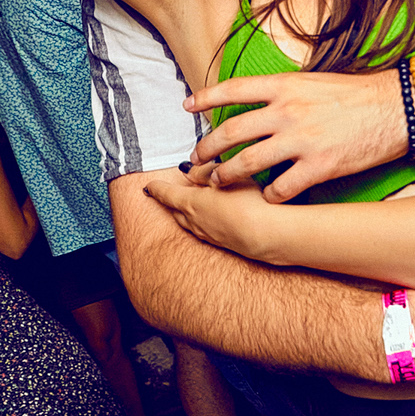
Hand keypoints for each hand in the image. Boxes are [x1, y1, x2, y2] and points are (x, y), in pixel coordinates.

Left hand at [145, 167, 285, 259]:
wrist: (266, 235)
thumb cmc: (245, 202)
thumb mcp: (224, 178)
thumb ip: (204, 171)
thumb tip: (189, 170)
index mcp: (190, 203)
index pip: (167, 194)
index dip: (157, 188)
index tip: (148, 186)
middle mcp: (194, 222)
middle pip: (175, 211)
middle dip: (169, 202)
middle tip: (165, 196)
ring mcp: (208, 236)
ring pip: (189, 223)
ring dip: (184, 214)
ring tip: (186, 208)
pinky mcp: (223, 244)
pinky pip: (204, 231)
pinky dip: (200, 224)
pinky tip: (211, 222)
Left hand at [184, 70, 403, 203]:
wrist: (397, 108)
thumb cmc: (358, 94)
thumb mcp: (314, 81)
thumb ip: (283, 92)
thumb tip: (257, 103)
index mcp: (285, 86)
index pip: (233, 90)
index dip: (205, 98)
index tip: (187, 107)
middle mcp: (287, 111)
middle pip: (230, 133)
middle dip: (206, 150)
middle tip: (196, 162)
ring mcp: (301, 140)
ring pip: (246, 163)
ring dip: (227, 176)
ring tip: (219, 184)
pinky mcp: (318, 166)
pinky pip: (280, 188)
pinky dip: (269, 196)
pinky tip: (268, 197)